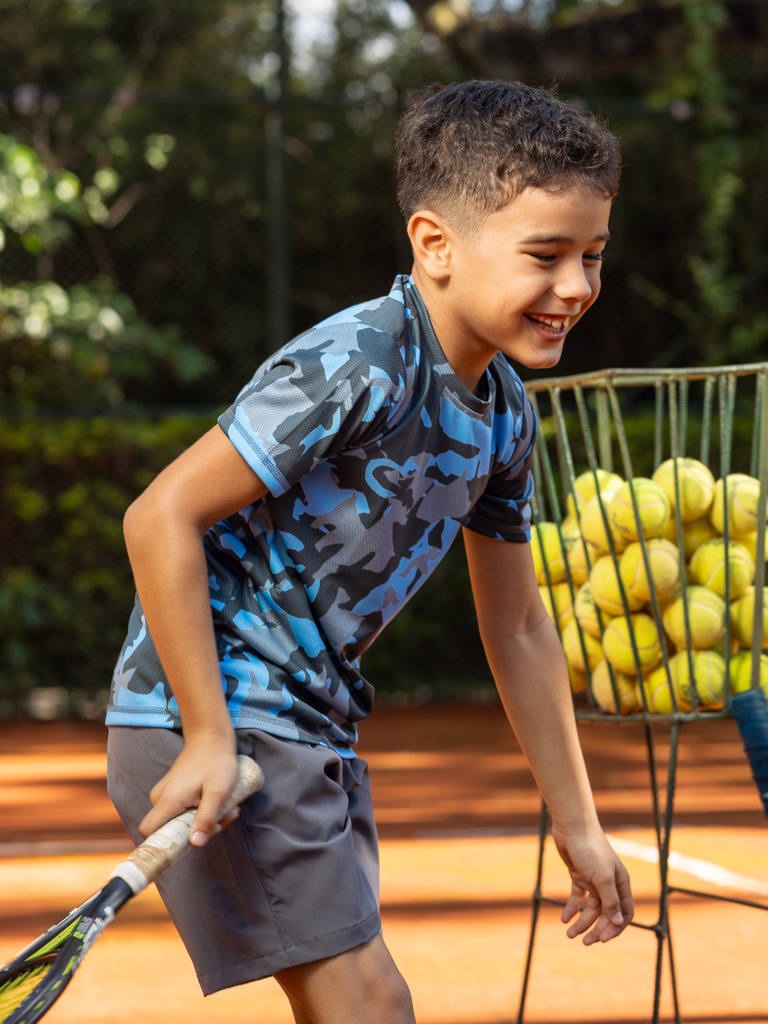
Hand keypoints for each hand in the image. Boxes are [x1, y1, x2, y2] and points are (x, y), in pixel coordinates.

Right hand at [139, 730, 239, 846]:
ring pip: (178, 822)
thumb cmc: (216, 762)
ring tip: (227, 809)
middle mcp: (160, 798)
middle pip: (169, 830)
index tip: (190, 843)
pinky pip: (181, 812)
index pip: (149, 832)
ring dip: (203, 822)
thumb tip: (196, 843)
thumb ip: (207, 817)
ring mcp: (165, 794)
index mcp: (168, 800)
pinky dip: (200, 812)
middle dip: (197, 832)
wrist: (211, 737)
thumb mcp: (218, 791)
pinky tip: (219, 803)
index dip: (163, 843)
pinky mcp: (172, 792)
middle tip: (223, 820)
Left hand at [551, 821, 633, 944]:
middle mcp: (609, 884)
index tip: (602, 939)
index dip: (615, 928)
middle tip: (584, 942)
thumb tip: (617, 923)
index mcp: (621, 884)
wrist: (572, 827)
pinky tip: (564, 918)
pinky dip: (571, 907)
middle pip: (606, 914)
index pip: (624, 913)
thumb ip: (610, 901)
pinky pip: (577, 897)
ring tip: (569, 933)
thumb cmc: (591, 849)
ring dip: (581, 922)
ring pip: (590, 908)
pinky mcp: (579, 875)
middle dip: (596, 929)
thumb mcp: (602, 877)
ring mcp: (593, 880)